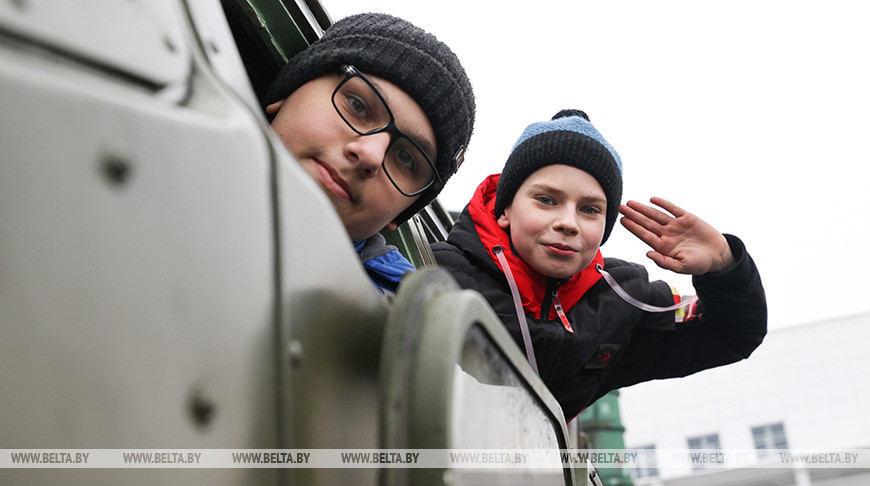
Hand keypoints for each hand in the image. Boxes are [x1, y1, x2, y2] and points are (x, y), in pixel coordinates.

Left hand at [619, 197, 734, 274]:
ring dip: (643, 208)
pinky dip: (663, 204)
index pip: (644, 235)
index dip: (633, 227)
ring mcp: (676, 225)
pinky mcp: (687, 218)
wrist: (718, 256)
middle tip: (621, 207)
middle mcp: (667, 234)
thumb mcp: (681, 267)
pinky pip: (673, 209)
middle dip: (633, 215)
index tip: (622, 220)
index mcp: (663, 246)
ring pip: (656, 214)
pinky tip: (652, 200)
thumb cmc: (699, 264)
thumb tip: (648, 254)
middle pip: (647, 223)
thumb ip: (664, 262)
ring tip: (631, 203)